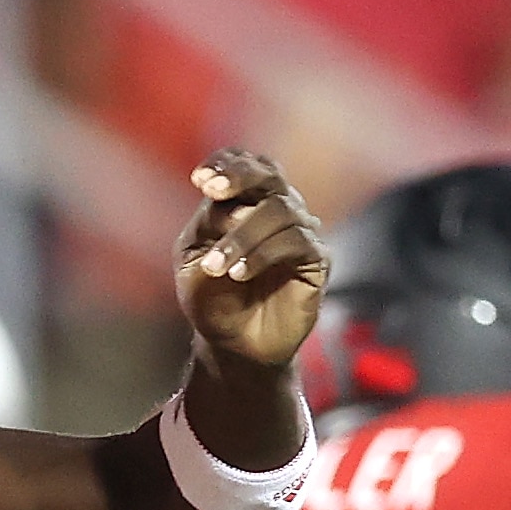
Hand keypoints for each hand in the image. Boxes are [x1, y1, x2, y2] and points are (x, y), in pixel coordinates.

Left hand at [173, 150, 329, 374]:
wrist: (232, 346)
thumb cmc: (211, 298)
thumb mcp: (193, 256)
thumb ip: (208, 222)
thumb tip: (229, 200)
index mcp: (244, 201)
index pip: (245, 164)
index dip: (227, 163)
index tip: (200, 180)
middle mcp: (276, 209)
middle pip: (269, 173)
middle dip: (240, 176)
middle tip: (213, 190)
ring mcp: (300, 231)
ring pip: (280, 210)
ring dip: (242, 236)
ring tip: (217, 268)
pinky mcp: (317, 260)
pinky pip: (297, 242)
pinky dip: (264, 254)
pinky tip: (239, 274)